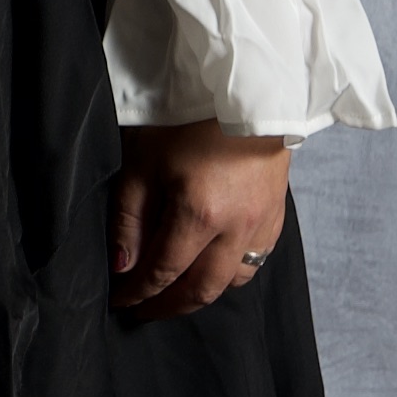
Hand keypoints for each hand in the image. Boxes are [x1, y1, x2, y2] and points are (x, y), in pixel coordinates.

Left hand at [110, 121, 289, 318]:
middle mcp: (236, 226)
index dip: (138, 293)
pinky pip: (256, 260)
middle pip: (201, 289)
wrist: (242, 86)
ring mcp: (262, 222)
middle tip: (143, 310)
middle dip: (167, 306)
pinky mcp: (276, 213)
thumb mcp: (142, 162)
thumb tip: (123, 267)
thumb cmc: (186, 116)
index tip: (120, 301)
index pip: (163, 273)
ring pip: (233, 280)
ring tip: (175, 292)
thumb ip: (129, 219)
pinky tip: (213, 267)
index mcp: (199, 213)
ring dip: (202, 293)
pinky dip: (231, 273)